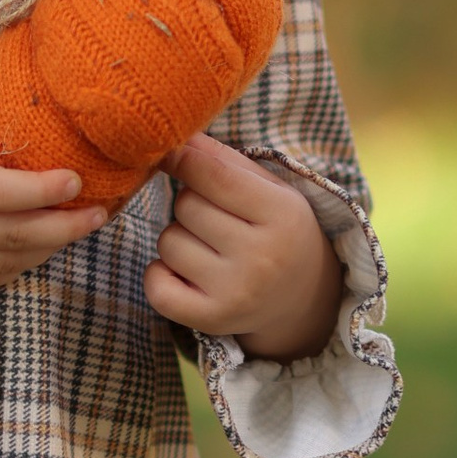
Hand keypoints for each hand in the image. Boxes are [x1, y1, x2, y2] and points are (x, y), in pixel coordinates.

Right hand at [0, 47, 111, 292]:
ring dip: (47, 248)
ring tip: (79, 227)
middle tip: (100, 212)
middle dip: (63, 227)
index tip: (77, 180)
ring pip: (5, 262)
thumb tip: (2, 54)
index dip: (43, 191)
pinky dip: (18, 265)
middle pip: (12, 235)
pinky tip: (40, 245)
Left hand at [146, 132, 344, 356]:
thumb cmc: (275, 230)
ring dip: (178, 238)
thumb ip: (222, 160)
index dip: (185, 158)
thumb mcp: (267, 188)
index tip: (173, 152)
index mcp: (282, 214)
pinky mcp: (212, 320)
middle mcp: (262, 257)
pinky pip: (156, 287)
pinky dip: (159, 275)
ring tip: (210, 248)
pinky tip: (184, 272)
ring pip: (168, 242)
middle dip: (191, 204)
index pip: (213, 174)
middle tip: (216, 219)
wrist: (301, 299)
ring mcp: (236, 292)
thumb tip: (176, 137)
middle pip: (186, 206)